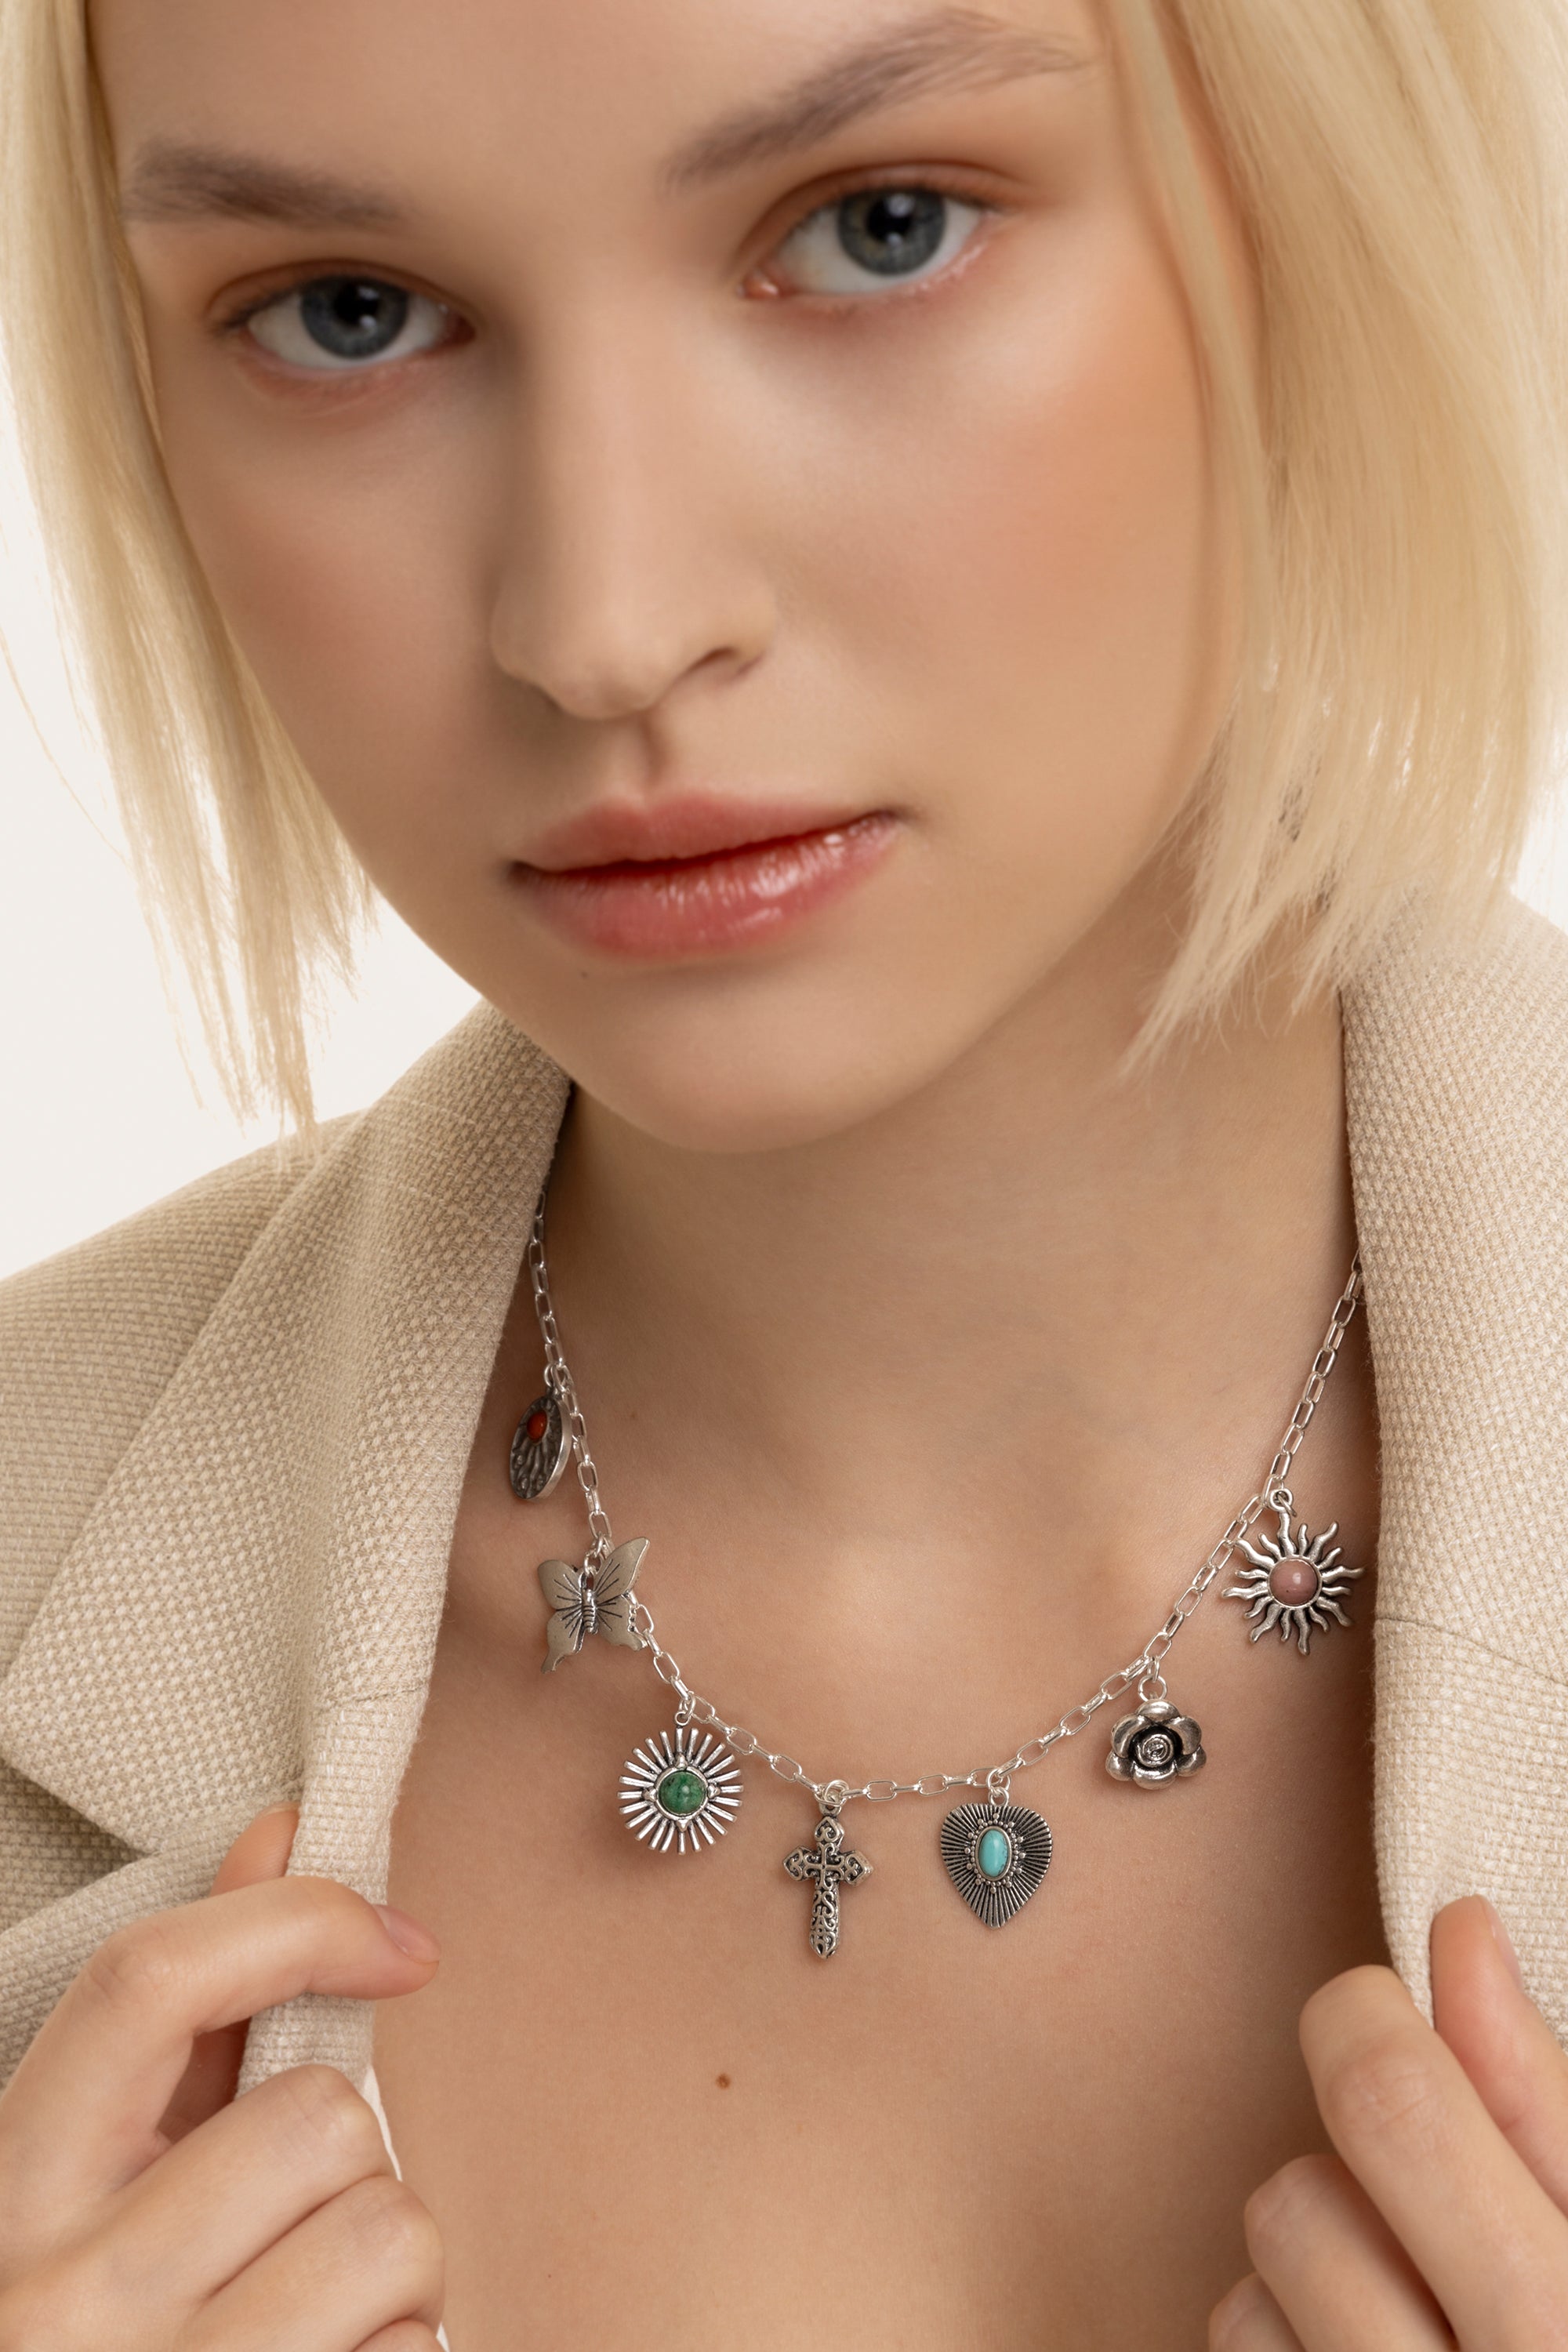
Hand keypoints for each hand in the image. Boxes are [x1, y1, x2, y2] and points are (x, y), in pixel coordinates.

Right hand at [0, 1804, 445, 2349]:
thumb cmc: (96, 2332)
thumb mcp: (103, 2170)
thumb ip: (191, 2009)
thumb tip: (282, 1828)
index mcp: (13, 2188)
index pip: (148, 1981)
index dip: (296, 1918)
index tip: (399, 1943)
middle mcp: (59, 2300)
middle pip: (320, 2119)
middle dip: (350, 2162)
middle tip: (293, 2226)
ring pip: (392, 2232)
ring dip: (391, 2271)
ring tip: (310, 2317)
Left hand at [1211, 1895, 1567, 2346]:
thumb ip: (1547, 2101)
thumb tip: (1458, 1932)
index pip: (1393, 2106)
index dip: (1365, 2018)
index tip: (1386, 2009)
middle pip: (1297, 2202)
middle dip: (1349, 2179)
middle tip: (1433, 2208)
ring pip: (1247, 2304)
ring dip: (1315, 2290)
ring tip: (1422, 2323)